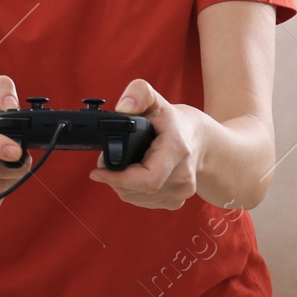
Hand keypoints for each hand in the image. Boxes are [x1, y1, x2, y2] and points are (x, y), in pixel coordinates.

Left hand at [88, 79, 200, 208]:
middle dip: (114, 179)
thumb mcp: (157, 100)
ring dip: (121, 186)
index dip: (119, 179)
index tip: (97, 171)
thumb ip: (139, 93)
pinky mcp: (177, 201)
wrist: (200, 140)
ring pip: (138, 198)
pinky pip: (145, 203)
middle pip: (137, 190)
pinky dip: (132, 192)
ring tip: (117, 167)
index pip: (148, 178)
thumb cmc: (174, 121)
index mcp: (177, 150)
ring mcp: (182, 191)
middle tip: (104, 163)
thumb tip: (123, 107)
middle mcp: (183, 176)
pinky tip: (131, 177)